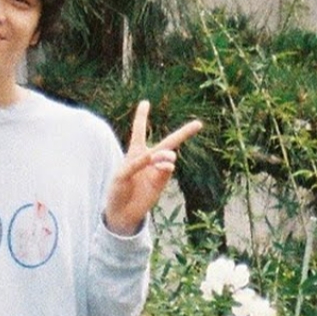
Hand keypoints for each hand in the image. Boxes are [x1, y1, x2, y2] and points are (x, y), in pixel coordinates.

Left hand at [103, 101, 202, 236]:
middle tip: (199, 123)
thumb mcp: (122, 174)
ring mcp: (157, 170)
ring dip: (166, 154)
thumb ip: (139, 163)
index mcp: (135, 152)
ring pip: (169, 155)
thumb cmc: (117, 191)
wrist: (122, 213)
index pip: (140, 130)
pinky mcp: (162, 182)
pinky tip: (164, 165)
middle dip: (183, 133)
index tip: (146, 102)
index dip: (142, 116)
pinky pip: (168, 169)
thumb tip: (160, 159)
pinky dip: (166, 165)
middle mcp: (149, 159)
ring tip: (164, 157)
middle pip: (168, 142)